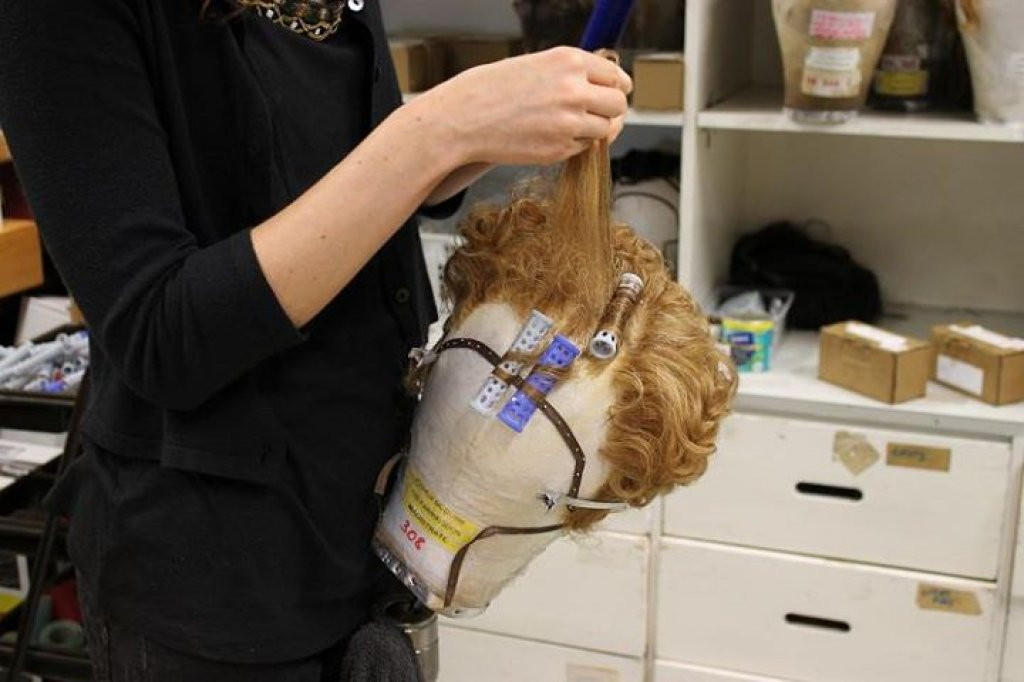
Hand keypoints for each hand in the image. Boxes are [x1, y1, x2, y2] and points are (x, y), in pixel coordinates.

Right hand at [411, 46, 632, 166]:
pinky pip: (583, 148)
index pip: (616, 76)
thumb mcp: (535, 65)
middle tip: (595, 114)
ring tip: (567, 126)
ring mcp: (569, 123)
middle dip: (611, 111)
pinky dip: (574, 144)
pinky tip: (550, 136)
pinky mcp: (559, 149)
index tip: (614, 93)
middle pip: (619, 105)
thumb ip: (571, 74)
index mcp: (569, 61)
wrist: (462, 119)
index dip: (617, 87)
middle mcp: (574, 90)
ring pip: (605, 130)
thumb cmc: (492, 90)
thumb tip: (605, 88)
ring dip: (594, 130)